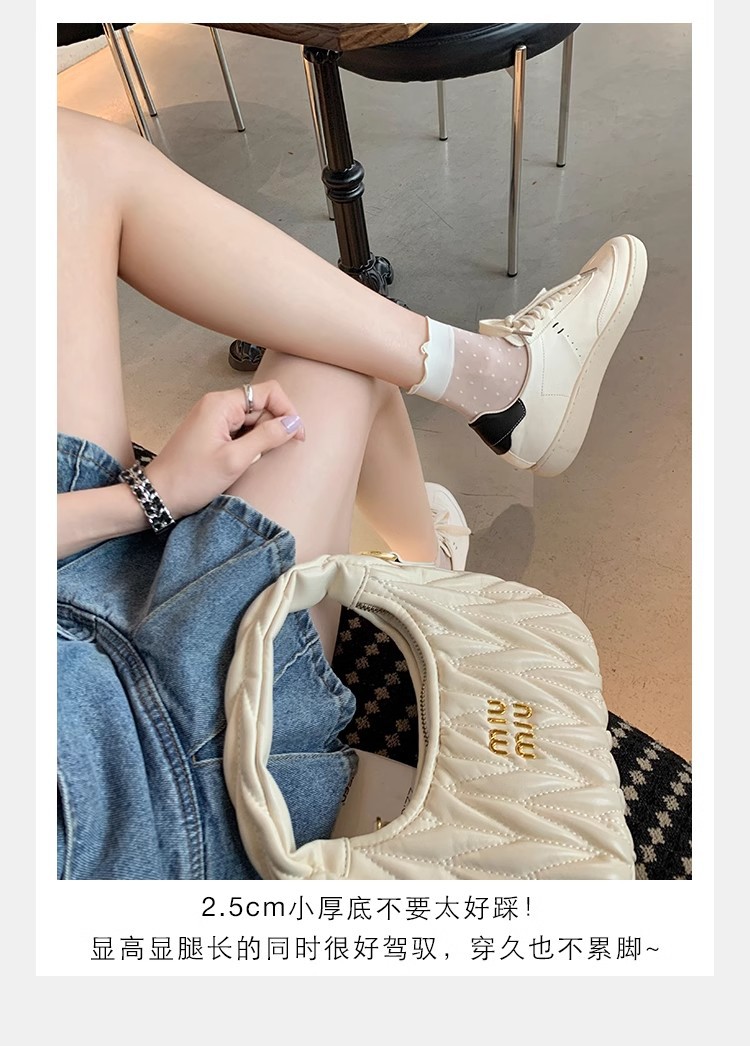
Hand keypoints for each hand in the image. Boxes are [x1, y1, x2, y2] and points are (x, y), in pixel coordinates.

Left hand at [144, 381, 303, 519]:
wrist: (158, 496)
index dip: (287, 411)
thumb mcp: (234, 460)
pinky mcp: (212, 432)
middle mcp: (217, 405)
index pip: (269, 392)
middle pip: (262, 405)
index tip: (296, 436)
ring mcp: (214, 418)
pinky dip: (249, 444)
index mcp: (220, 404)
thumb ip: (266, 437)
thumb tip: (293, 423)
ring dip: (261, 439)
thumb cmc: (190, 479)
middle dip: (272, 428)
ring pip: (253, 420)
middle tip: (266, 456)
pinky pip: (241, 431)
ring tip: (250, 462)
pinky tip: (243, 462)